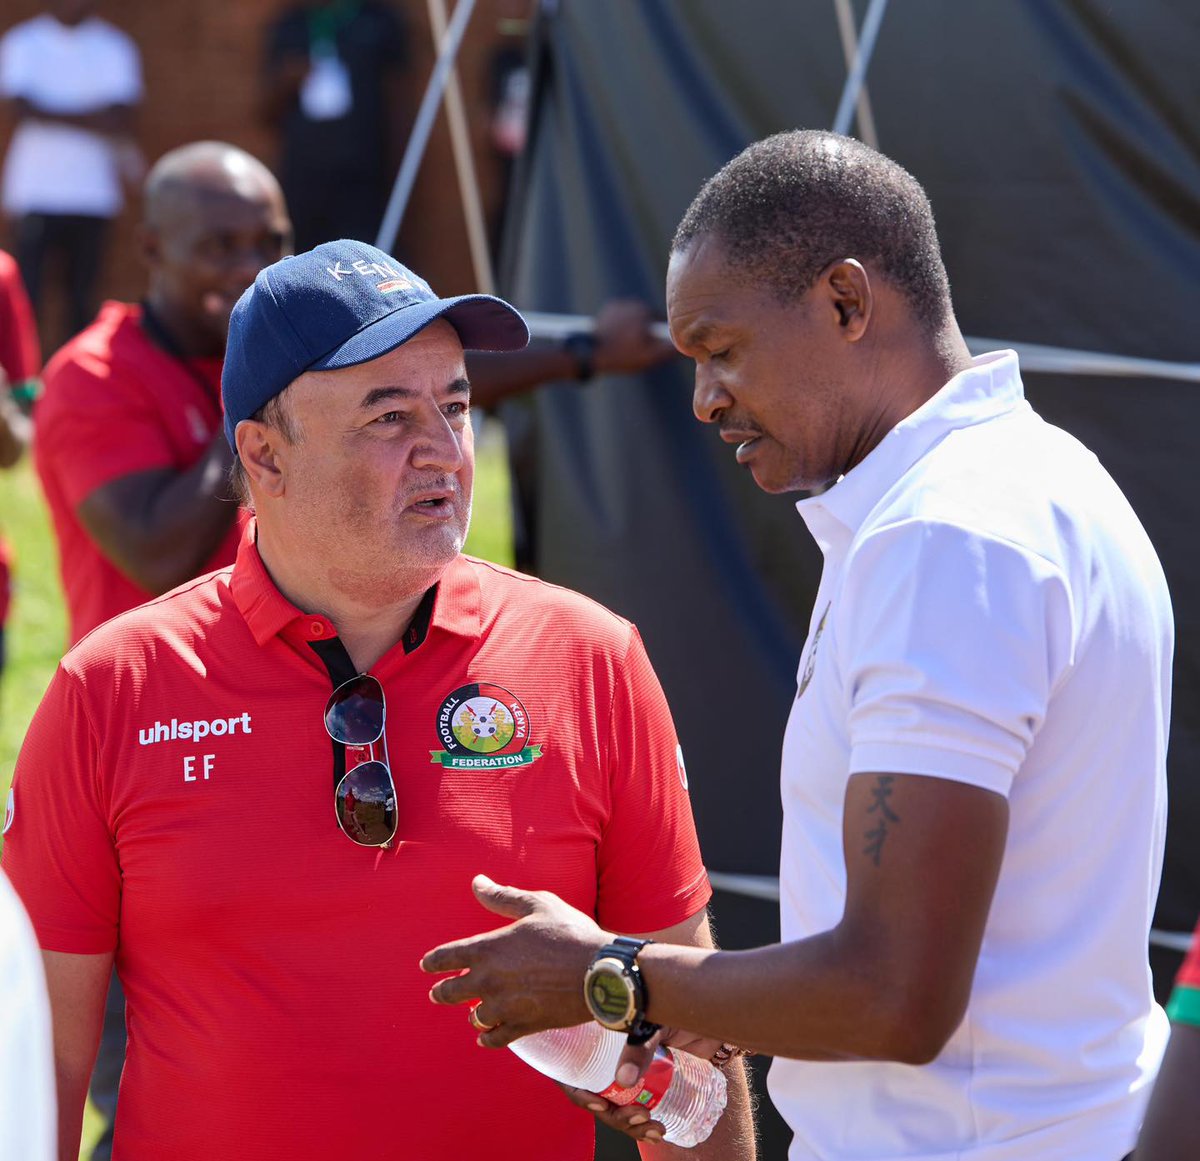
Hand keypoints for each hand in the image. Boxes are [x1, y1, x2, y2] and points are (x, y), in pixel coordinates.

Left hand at [421, 875, 606, 1046]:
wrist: (599, 972)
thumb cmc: (569, 932)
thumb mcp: (537, 905)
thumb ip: (503, 896)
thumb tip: (477, 882)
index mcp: (488, 947)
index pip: (448, 956)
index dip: (434, 961)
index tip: (426, 965)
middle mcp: (489, 980)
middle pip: (452, 991)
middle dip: (442, 991)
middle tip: (436, 993)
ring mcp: (505, 1006)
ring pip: (475, 1016)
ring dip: (471, 1014)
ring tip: (471, 1014)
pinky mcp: (523, 1026)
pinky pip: (496, 1038)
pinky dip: (488, 1037)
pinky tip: (486, 1036)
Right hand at [560, 1028, 726, 1143]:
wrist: (712, 1012)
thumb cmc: (675, 1004)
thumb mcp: (653, 1020)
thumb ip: (639, 1045)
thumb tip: (623, 1081)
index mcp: (600, 1036)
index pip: (575, 1069)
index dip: (579, 1092)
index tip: (600, 1105)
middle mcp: (611, 1055)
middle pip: (599, 1095)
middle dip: (615, 1116)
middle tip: (639, 1117)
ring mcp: (631, 1070)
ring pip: (619, 1107)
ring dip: (631, 1125)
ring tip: (655, 1129)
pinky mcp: (653, 1081)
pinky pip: (639, 1108)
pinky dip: (644, 1124)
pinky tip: (659, 1131)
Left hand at [591, 300, 675, 375]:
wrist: (592, 352)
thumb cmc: (622, 356)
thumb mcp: (649, 357)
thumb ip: (669, 350)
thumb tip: (684, 346)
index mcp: (647, 312)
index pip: (663, 323)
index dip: (660, 337)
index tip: (653, 348)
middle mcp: (635, 303)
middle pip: (649, 319)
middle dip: (647, 331)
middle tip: (639, 348)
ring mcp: (621, 304)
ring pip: (636, 317)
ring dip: (635, 327)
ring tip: (627, 344)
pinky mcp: (610, 308)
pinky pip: (623, 315)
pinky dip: (623, 324)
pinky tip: (618, 337)